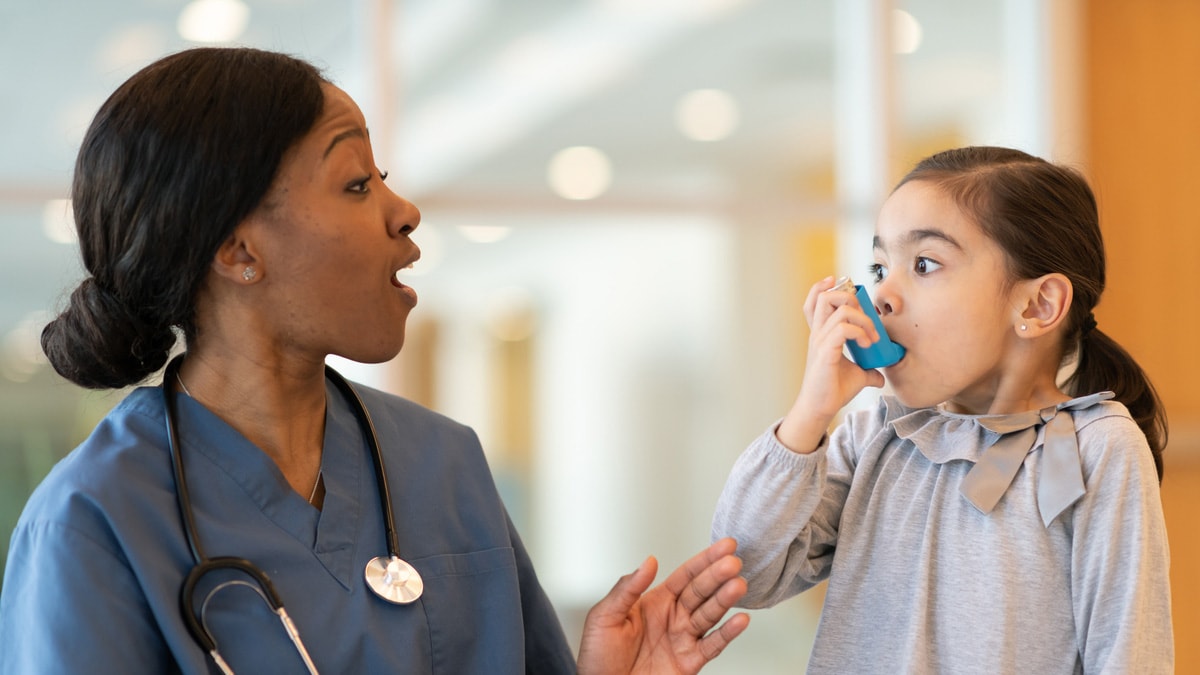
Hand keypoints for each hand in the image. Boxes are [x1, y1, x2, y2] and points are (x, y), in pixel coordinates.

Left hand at [576, 538, 749, 674]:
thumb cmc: (599, 658)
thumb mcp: (605, 616)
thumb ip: (627, 588)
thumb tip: (647, 562)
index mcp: (654, 602)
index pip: (685, 576)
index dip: (705, 560)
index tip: (724, 547)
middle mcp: (673, 617)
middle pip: (700, 591)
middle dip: (717, 576)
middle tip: (733, 563)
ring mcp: (683, 639)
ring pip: (709, 614)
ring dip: (724, 600)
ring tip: (738, 586)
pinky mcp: (689, 662)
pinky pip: (712, 646)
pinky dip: (727, 633)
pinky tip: (739, 620)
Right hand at [777, 276, 885, 452]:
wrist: (820, 407)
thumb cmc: (833, 390)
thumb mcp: (856, 376)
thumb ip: (868, 371)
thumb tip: (882, 376)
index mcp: (821, 334)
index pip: (814, 302)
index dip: (823, 287)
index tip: (838, 282)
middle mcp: (818, 334)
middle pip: (825, 297)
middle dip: (850, 298)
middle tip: (865, 315)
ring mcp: (820, 341)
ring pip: (839, 310)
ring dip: (862, 319)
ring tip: (872, 336)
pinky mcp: (826, 351)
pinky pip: (843, 328)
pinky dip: (859, 332)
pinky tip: (867, 344)